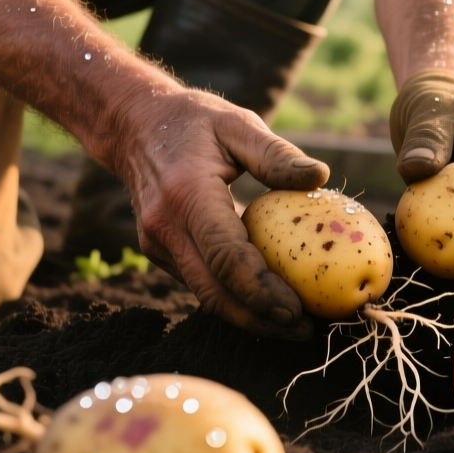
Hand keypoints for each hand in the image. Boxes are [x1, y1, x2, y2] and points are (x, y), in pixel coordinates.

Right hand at [108, 88, 328, 338]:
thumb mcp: (237, 124)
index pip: (225, 256)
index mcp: (186, 195)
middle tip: (305, 330)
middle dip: (259, 319)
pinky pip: (200, 282)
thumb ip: (277, 154)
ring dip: (248, 316)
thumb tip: (321, 177)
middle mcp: (166, 227)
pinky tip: (268, 300)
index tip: (298, 310)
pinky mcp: (159, 251)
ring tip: (295, 323)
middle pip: (213, 292)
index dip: (261, 290)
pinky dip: (233, 297)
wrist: (132, 125)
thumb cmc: (194, 122)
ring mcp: (157, 244)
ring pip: (205, 295)